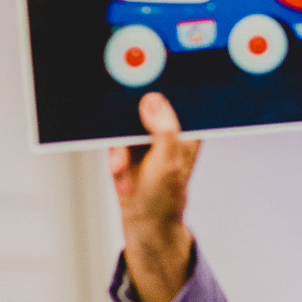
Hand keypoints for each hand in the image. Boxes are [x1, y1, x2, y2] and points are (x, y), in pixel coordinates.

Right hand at [108, 93, 200, 301]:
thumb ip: (164, 131)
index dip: (165, 83)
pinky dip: (114, 158)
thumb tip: (153, 101)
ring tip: (122, 171)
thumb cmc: (166, 194)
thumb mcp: (169, 163)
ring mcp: (145, 134)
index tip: (149, 81)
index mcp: (189, 127)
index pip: (180, 95)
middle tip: (126, 137)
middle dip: (131, 119)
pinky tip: (120, 176)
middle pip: (147, 101)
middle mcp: (168, 126)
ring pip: (125, 121)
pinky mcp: (126, 143)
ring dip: (120, 149)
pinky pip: (113, 139)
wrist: (143, 220)